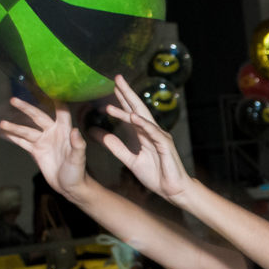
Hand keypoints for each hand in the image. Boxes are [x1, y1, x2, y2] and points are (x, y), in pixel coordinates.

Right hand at [0, 100, 89, 196]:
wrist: (70, 186)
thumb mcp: (79, 159)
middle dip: (26, 108)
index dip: (56, 101)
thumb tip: (75, 130)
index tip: (46, 89)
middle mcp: (52, 133)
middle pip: (38, 117)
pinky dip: (12, 137)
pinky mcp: (36, 151)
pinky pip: (22, 142)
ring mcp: (42, 141)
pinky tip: (2, 131)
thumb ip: (78, 145)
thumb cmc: (77, 172)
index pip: (61, 112)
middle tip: (13, 100)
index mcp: (64, 132)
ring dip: (14, 126)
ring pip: (26, 130)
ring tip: (1, 122)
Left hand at [98, 75, 193, 201]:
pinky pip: (152, 132)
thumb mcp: (130, 160)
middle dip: (127, 93)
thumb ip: (115, 146)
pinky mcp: (165, 145)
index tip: (110, 88)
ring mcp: (159, 137)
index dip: (121, 101)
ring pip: (143, 117)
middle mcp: (152, 132)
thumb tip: (96, 134)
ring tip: (119, 92)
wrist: (172, 190)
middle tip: (116, 78)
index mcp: (144, 135)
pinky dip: (143, 123)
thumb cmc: (156, 176)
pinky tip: (133, 116)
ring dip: (131, 104)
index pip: (130, 113)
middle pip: (137, 108)